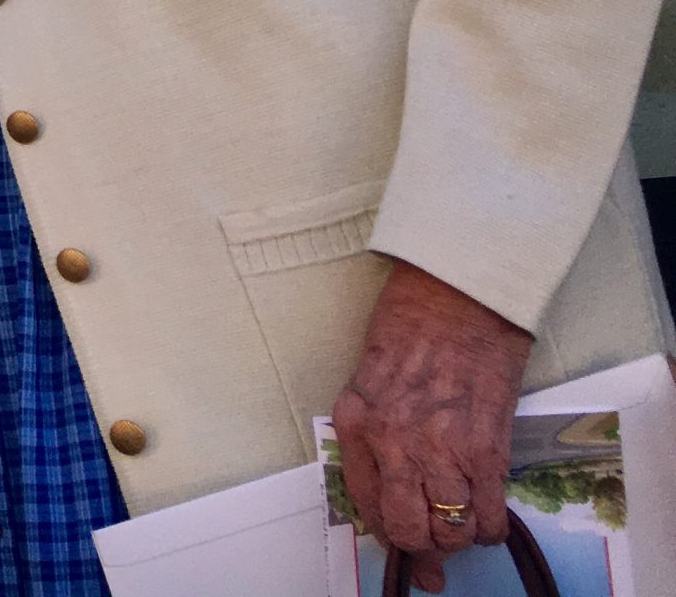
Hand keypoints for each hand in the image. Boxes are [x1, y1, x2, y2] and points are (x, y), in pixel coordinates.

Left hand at [330, 259, 533, 593]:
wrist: (459, 298)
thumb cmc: (412, 327)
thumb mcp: (370, 378)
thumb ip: (374, 429)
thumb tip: (393, 482)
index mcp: (357, 423)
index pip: (364, 503)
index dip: (386, 530)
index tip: (400, 540)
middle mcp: (392, 443)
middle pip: (406, 528)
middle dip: (421, 545)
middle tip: (434, 547)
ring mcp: (440, 450)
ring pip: (448, 531)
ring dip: (456, 537)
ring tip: (462, 524)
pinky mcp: (485, 451)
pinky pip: (487, 517)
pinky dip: (489, 529)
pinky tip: (486, 517)